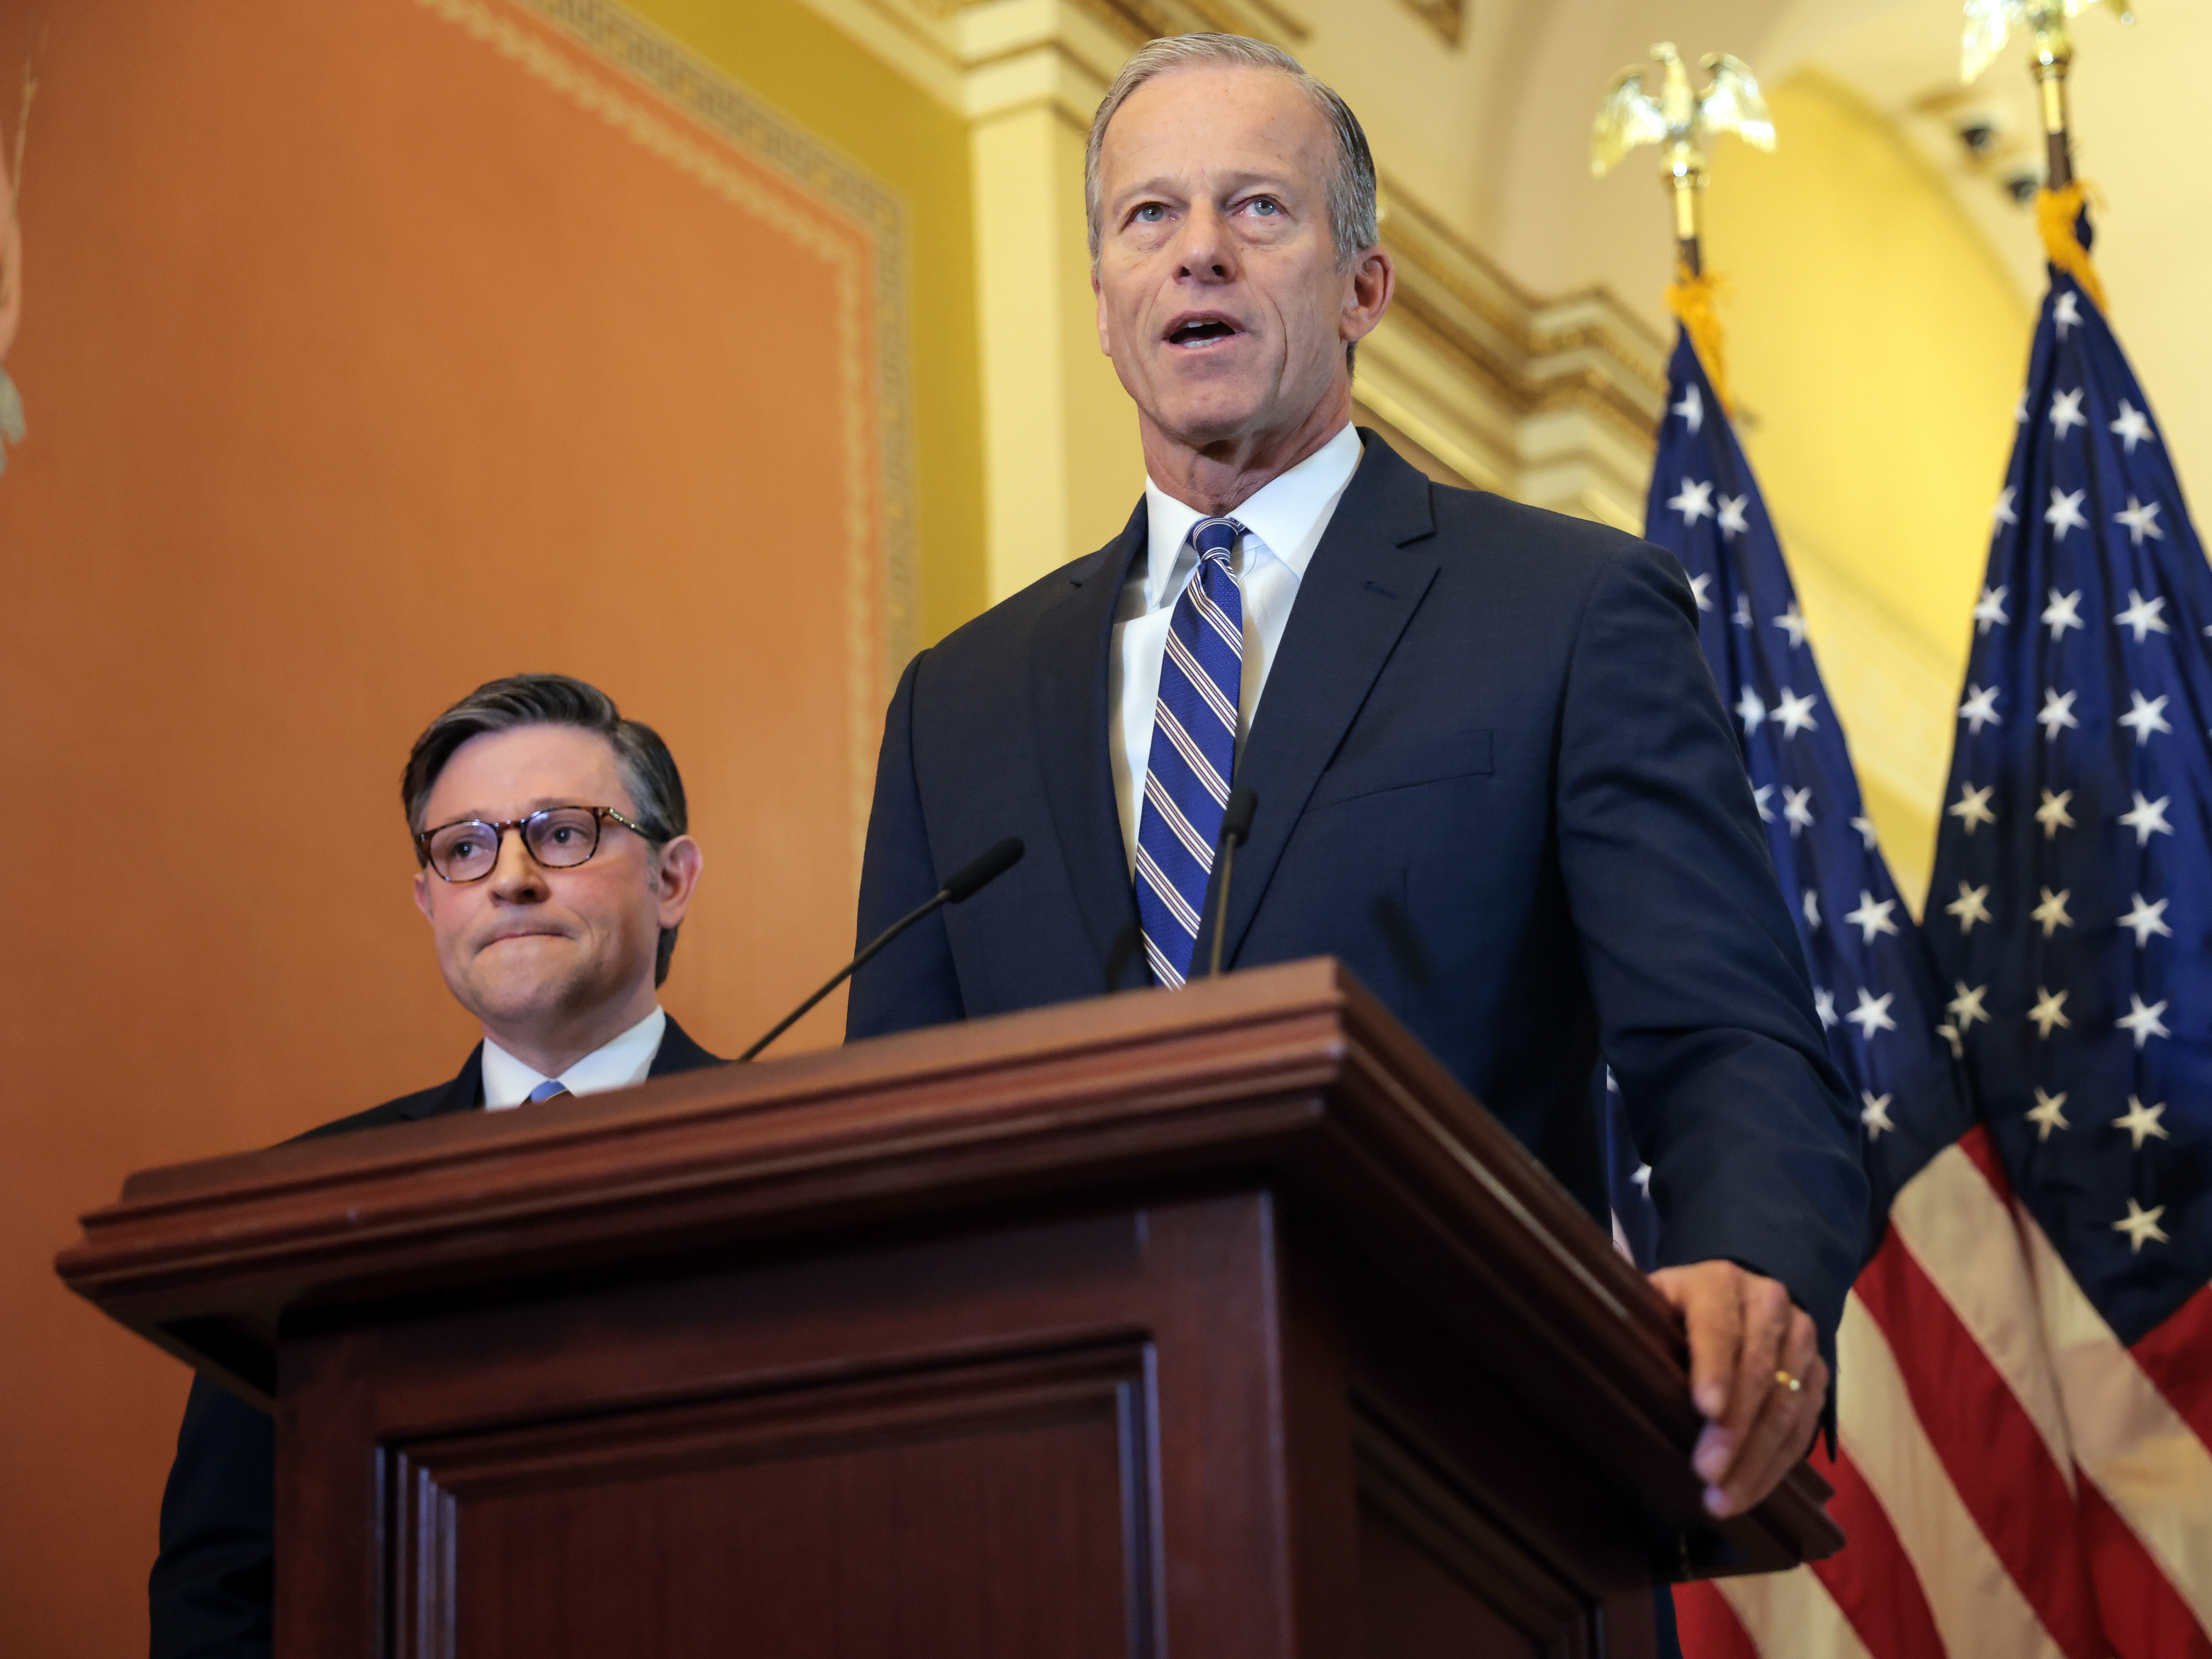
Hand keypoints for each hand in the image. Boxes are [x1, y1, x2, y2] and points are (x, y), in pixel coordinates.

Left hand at [1647, 1259, 1825, 1517]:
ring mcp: (1801, 1341)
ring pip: (1787, 1406)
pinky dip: (1777, 1464)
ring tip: (1724, 1499)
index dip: (1713, 1368)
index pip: (1718, 1326)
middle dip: (1734, 1429)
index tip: (1705, 1409)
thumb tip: (1594, 1344)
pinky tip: (1750, 1491)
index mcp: (1720, 1284)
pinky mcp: (1818, 1376)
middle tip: (1707, 1474)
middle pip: (1758, 1372)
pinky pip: (1804, 1426)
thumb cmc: (1681, 1307)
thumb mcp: (1656, 1301)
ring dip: (1757, 1459)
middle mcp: (1769, 1306)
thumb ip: (1637, 1321)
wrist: (1741, 1296)